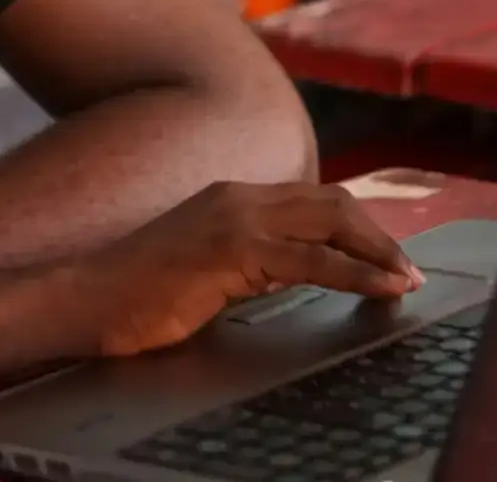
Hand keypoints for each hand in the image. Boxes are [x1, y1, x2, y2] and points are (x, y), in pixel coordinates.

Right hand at [75, 181, 424, 356]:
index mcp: (230, 197)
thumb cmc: (137, 294)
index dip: (356, 227)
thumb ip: (247, 262)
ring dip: (377, 251)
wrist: (87, 298)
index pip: (311, 200)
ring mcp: (235, 218)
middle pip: (331, 203)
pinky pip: (313, 259)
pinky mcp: (233, 250)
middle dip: (377, 235)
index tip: (386, 258)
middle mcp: (237, 196)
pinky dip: (356, 273)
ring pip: (330, 222)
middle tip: (409, 271)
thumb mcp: (206, 270)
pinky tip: (381, 290)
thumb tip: (293, 274)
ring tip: (407, 280)